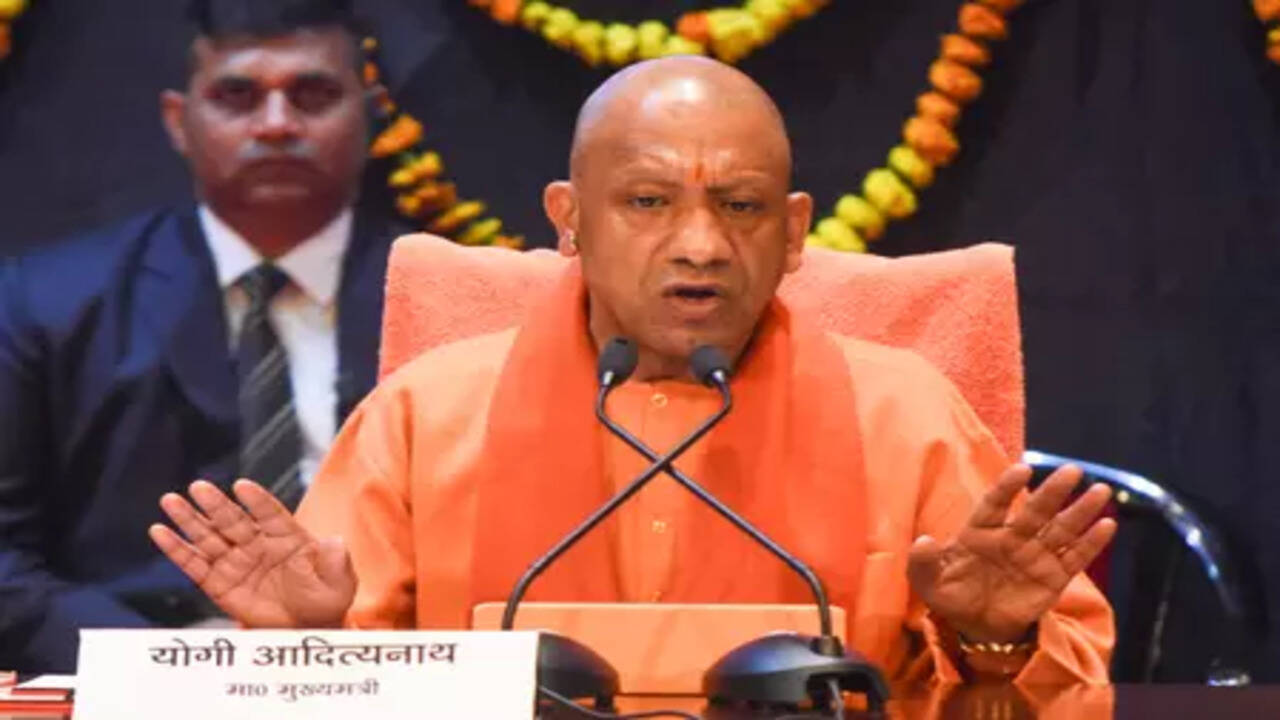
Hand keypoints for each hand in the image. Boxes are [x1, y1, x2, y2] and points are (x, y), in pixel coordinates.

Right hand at [149, 479, 355, 628]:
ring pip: (209, 536)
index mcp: (287, 536)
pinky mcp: (218, 583)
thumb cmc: (325, 600)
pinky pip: (194, 564)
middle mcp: (258, 544)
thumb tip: (334, 543)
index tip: (243, 486)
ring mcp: (236, 562)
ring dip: (189, 519)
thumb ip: (335, 561)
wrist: (306, 628)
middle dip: (216, 505)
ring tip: (171, 500)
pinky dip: (176, 549)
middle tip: (199, 487)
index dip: (257, 501)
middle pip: (233, 520)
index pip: (269, 513)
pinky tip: (159, 532)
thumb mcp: (339, 581)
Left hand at [907, 464, 1116, 642]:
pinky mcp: (1053, 578)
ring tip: (1100, 489)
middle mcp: (1011, 538)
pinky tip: (1108, 525)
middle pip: (1035, 511)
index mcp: (980, 531)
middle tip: (1072, 470)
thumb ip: (923, 562)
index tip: (1021, 469)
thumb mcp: (927, 582)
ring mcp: (1034, 556)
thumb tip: (924, 541)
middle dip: (1053, 492)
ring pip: (1060, 529)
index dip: (1007, 487)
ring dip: (1080, 510)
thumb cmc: (951, 594)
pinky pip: (1074, 558)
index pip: (995, 504)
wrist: (975, 625)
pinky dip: (1091, 543)